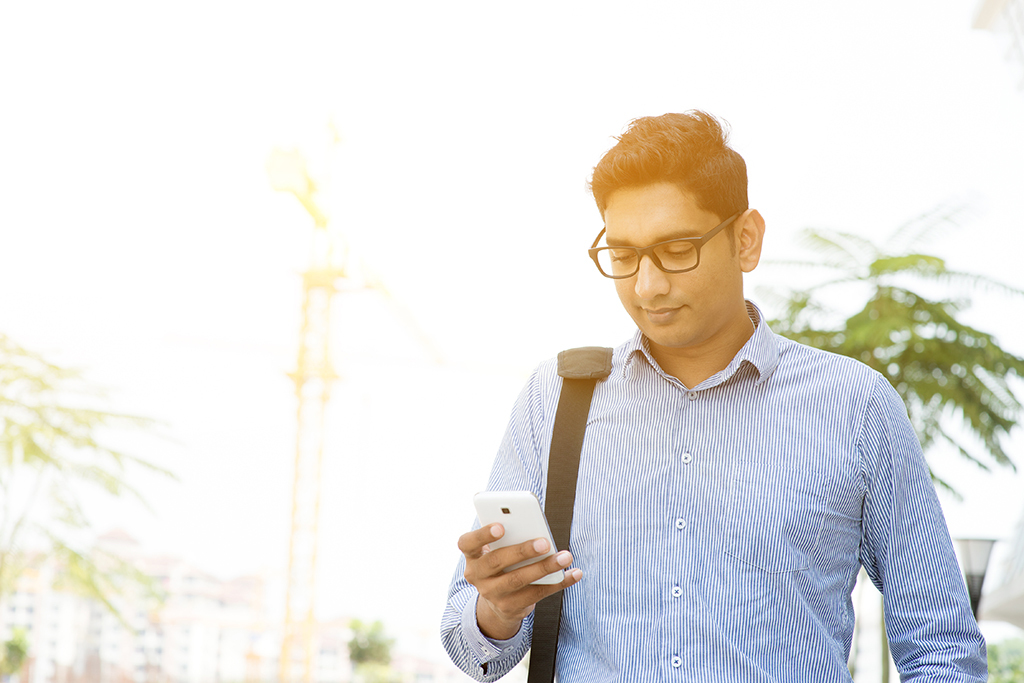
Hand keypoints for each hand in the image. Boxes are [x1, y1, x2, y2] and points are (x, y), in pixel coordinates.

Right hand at [458, 523, 582, 639]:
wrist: (497, 601)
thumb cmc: (502, 563)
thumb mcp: (497, 550)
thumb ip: (508, 539)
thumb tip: (535, 529)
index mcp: (472, 555)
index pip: (467, 543)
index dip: (483, 534)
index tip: (501, 526)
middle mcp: (477, 576)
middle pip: (497, 561)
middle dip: (522, 551)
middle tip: (544, 542)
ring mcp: (492, 594)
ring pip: (519, 580)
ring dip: (544, 567)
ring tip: (565, 557)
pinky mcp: (510, 607)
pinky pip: (537, 594)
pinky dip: (558, 582)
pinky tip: (574, 573)